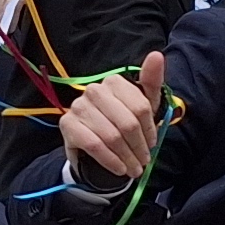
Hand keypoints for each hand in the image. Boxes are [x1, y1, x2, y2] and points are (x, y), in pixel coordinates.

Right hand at [59, 50, 168, 187]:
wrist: (92, 146)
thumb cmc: (122, 122)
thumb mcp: (141, 105)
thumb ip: (151, 81)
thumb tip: (156, 55)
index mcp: (113, 82)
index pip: (140, 107)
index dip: (150, 130)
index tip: (152, 145)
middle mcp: (94, 90)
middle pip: (127, 123)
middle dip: (138, 147)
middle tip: (144, 163)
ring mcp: (78, 107)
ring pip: (111, 136)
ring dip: (126, 158)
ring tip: (134, 169)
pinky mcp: (67, 125)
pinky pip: (94, 145)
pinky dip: (110, 160)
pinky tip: (118, 169)